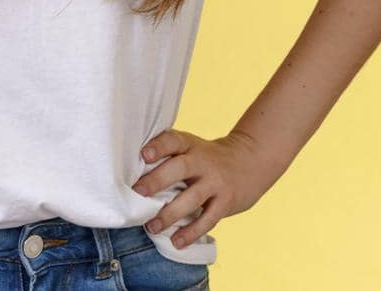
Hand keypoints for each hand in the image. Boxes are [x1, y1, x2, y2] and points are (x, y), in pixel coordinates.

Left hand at [130, 127, 285, 249]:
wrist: (250, 161)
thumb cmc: (207, 158)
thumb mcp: (192, 148)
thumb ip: (169, 156)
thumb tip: (131, 173)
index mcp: (190, 145)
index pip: (173, 140)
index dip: (158, 146)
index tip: (143, 154)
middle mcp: (203, 161)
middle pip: (180, 168)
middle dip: (158, 180)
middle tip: (138, 192)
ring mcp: (216, 182)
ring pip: (192, 198)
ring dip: (170, 214)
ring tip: (151, 227)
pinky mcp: (226, 202)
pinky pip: (208, 219)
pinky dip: (191, 232)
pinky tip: (177, 241)